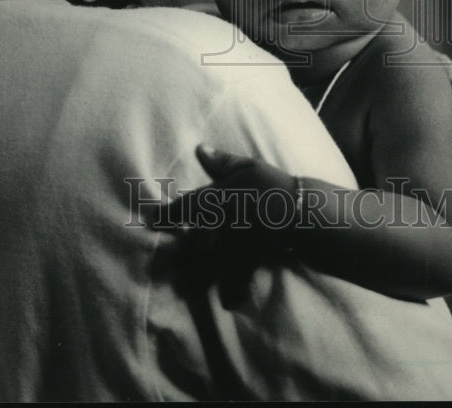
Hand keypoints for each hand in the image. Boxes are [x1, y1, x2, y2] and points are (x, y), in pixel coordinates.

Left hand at [151, 144, 296, 307]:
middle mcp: (219, 226)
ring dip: (200, 274)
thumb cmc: (274, 185)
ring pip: (210, 264)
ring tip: (187, 286)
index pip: (183, 209)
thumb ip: (221, 162)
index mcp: (216, 200)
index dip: (164, 216)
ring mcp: (232, 247)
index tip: (148, 221)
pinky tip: (229, 303)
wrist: (302, 213)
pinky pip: (236, 281)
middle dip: (183, 248)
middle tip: (165, 257)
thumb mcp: (249, 167)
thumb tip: (200, 148)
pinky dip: (233, 293)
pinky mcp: (248, 262)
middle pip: (193, 241)